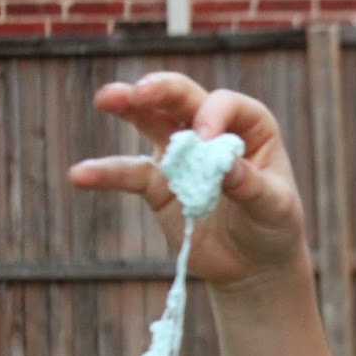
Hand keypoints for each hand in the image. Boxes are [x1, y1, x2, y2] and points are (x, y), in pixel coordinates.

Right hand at [68, 72, 306, 289]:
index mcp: (249, 125)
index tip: (207, 143)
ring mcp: (180, 153)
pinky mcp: (158, 184)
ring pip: (150, 121)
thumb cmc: (274, 228)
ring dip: (128, 106)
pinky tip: (81, 175)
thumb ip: (252, 186)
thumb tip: (225, 169)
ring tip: (106, 98)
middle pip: (181, 98)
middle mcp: (211, 129)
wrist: (253, 266)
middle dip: (160, 90)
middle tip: (139, 91)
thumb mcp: (275, 208)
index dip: (212, 116)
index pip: (223, 104)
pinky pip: (129, 173)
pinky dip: (105, 173)